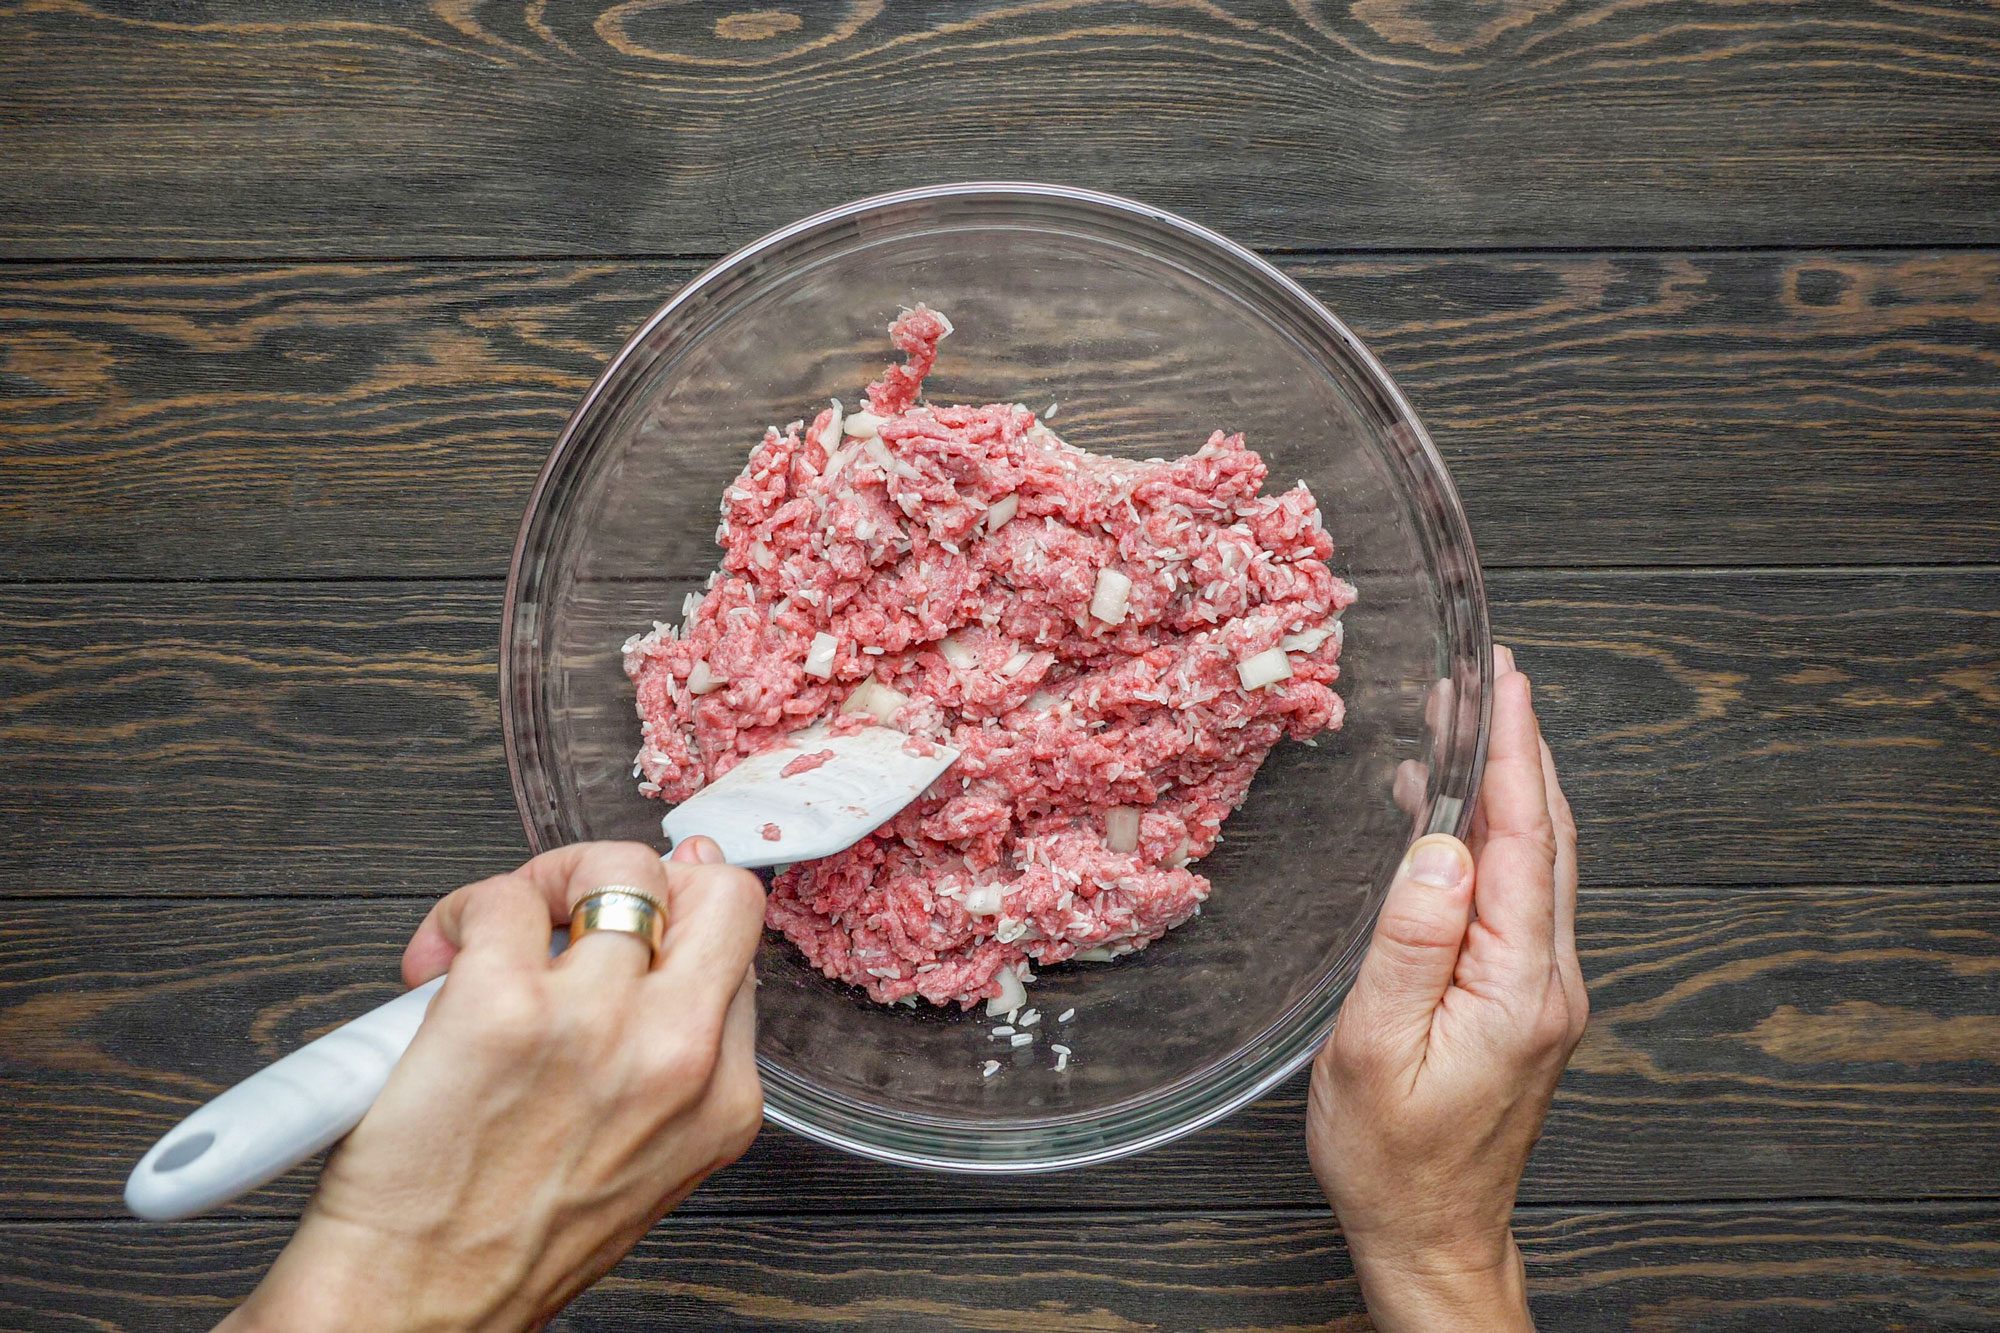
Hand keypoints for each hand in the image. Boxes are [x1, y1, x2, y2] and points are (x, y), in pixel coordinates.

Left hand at [224, 839, 766, 1331]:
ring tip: (499, 935)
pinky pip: (502, 900)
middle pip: (720, 891)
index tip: (638, 918)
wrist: (415, 1307)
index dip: (678, 924)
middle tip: (583, 907)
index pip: (739, 951)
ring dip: (547, 888)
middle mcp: (675, 1053)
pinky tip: (438, 963)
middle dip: (652, 880)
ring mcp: (595, 1022)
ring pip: (616, 870)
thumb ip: (672, 1057)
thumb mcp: (646, 1159)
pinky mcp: (502, 1005)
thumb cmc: (508, 1244)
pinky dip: (464, 914)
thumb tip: (658, 954)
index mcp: (721, 1100)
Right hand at [1308, 646, 1584, 1330]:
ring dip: (1505, 790)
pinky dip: (1490, 840)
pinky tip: (1445, 824)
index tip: (1504, 683)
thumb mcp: (1375, 1047)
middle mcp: (1548, 980)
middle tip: (1491, 679)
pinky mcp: (1525, 1003)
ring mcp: (1543, 991)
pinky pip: (1515, 898)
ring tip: (1462, 730)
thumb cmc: (1392, 1156)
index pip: (1523, 839)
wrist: (1431, 1234)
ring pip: (1534, 864)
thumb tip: (1438, 845)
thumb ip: (1411, 941)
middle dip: (1519, 749)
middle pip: (1543, 838)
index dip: (1513, 752)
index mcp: (1517, 983)